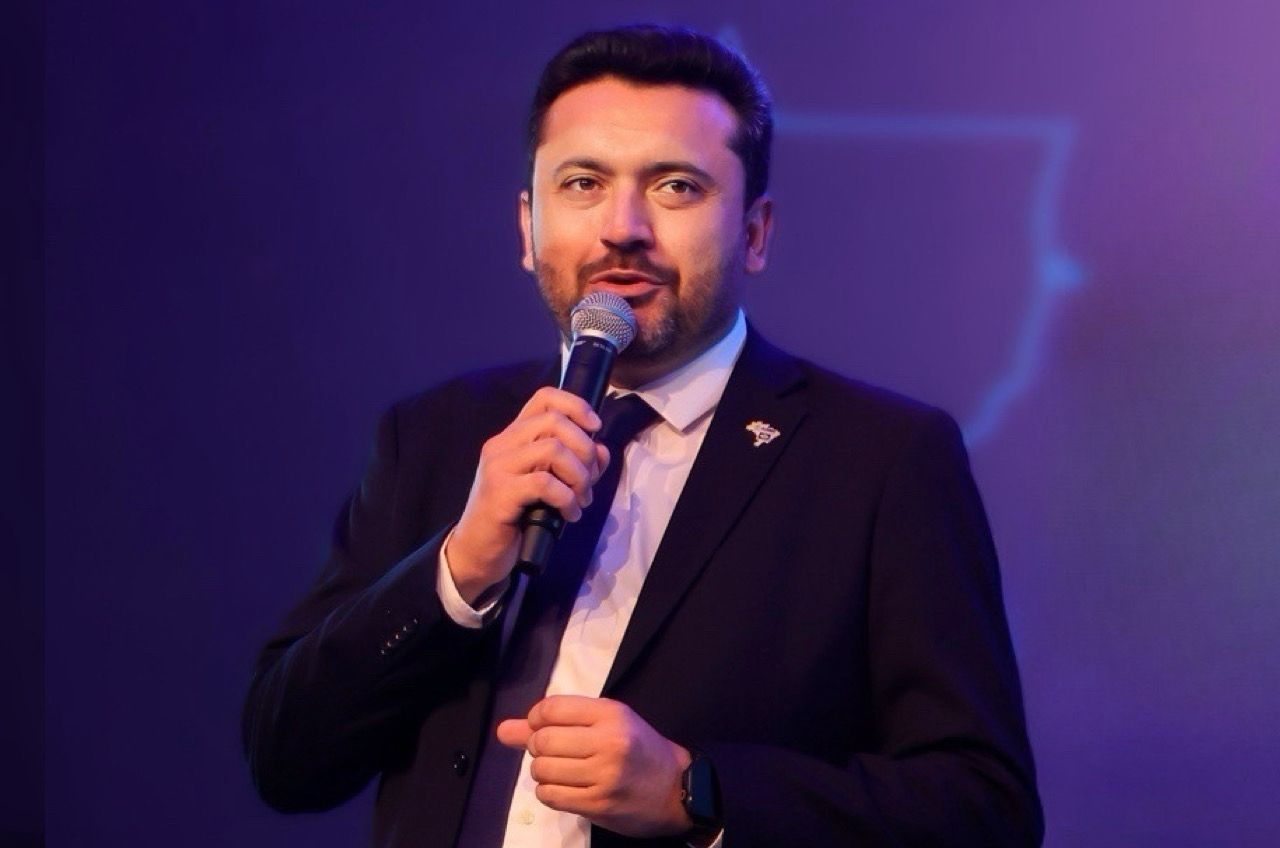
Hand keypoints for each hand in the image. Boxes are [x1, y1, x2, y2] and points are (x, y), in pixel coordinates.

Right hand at [447, 388, 609, 603]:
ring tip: (581, 499)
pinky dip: (567, 499)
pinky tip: (569, 514)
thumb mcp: (549, 486)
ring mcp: (497, 467)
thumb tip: (602, 451)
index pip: (544, 397)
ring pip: (553, 449)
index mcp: (512, 437)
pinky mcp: (499, 493)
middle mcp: (502, 444)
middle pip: (555, 421)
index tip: (595, 428)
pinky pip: (545, 483)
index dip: (576, 405)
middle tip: (589, 480)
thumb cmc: (514, 517)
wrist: (477, 551)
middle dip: (585, 449)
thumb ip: (575, 465)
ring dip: (579, 476)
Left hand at [497, 695, 693, 837]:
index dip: (535, 719)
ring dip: (542, 772)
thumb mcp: (606, 723)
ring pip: (542, 770)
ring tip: (561, 771)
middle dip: (537, 747)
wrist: (675, 789)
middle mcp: (608, 742)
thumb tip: (503, 730)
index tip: (543, 727)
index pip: (550, 709)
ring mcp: (603, 775)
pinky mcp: (598, 804)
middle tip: (553, 751)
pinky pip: (550, 796)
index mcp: (611, 714)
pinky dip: (548, 791)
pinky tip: (564, 787)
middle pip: (542, 740)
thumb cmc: (639, 749)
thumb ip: (555, 723)